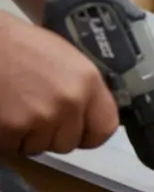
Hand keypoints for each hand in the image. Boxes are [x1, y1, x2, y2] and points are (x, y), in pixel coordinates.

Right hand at [0, 16, 118, 155]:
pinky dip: (5, 137)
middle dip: (51, 135)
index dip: (90, 134)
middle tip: (33, 114)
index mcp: (87, 81)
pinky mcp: (12, 128)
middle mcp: (69, 102)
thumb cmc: (15, 44)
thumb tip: (87, 115)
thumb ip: (80, 88)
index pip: (105, 128)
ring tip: (14, 109)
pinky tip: (1, 114)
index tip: (78, 133)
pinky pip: (13, 147)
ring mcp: (41, 117)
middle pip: (69, 143)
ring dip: (26, 136)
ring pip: (39, 148)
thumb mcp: (61, 57)